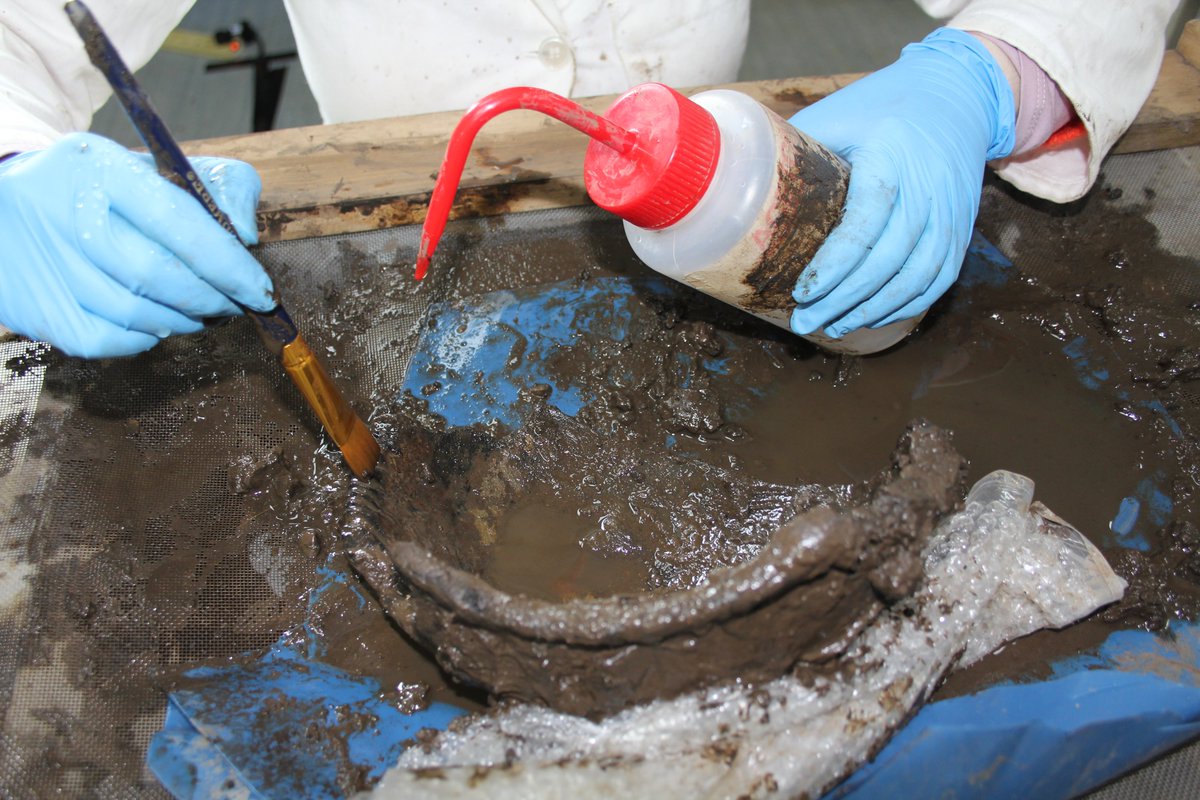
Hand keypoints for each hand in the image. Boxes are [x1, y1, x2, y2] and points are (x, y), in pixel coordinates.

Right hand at [0, 132, 273, 357]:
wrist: (11, 207)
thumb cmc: (109, 192)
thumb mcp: (164, 168)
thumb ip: (224, 187)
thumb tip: (244, 237)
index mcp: (99, 166)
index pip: (178, 222)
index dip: (230, 266)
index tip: (263, 292)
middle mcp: (61, 209)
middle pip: (156, 273)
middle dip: (212, 298)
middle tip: (237, 305)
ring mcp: (41, 260)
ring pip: (134, 312)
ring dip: (184, 321)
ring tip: (201, 313)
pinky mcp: (31, 305)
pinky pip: (104, 341)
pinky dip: (143, 340)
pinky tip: (156, 323)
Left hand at [788, 29, 1014, 338]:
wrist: (957, 92)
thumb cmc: (881, 104)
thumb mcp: (836, 115)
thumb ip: (798, 153)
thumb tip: (743, 190)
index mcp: (890, 157)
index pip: (864, 224)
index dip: (833, 267)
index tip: (802, 292)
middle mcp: (927, 188)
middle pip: (887, 260)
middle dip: (844, 300)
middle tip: (806, 321)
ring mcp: (951, 211)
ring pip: (916, 277)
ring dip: (873, 310)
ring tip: (834, 327)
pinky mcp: (962, 226)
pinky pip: (939, 278)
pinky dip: (906, 304)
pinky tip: (873, 317)